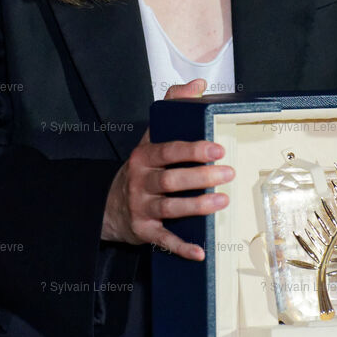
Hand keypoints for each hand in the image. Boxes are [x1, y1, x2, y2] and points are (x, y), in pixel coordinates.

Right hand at [101, 78, 234, 261]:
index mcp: (145, 156)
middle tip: (227, 173)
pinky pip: (164, 240)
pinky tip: (200, 251)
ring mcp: (141, 207)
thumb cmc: (142, 168)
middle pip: (171, 179)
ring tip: (222, 201)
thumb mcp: (151, 136)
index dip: (193, 150)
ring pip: (170, 207)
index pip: (169, 150)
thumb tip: (198, 85)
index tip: (217, 148)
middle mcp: (141, 181)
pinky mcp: (143, 230)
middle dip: (200, 177)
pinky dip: (181, 247)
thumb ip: (173, 107)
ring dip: (197, 206)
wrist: (108, 204)